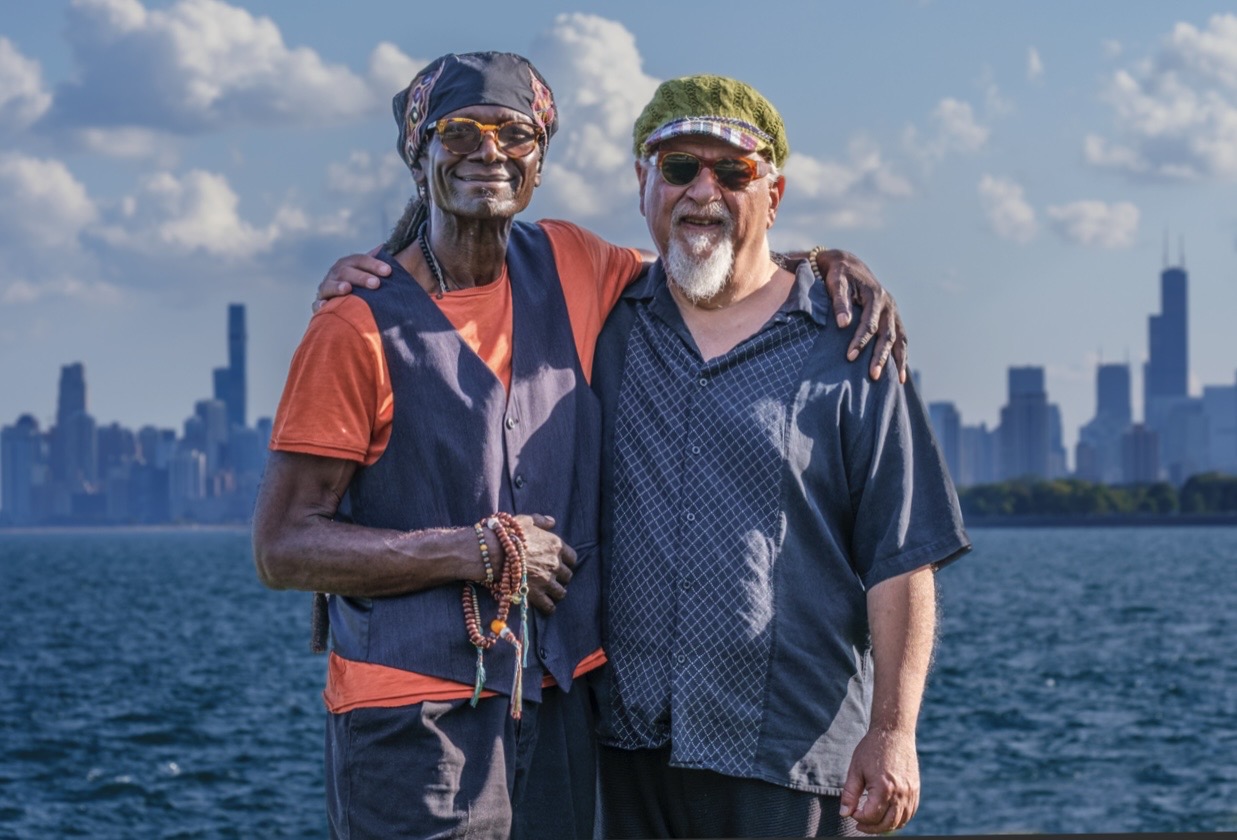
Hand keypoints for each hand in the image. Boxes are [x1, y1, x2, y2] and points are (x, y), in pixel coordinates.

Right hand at [313, 246, 390, 311]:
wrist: (342, 295)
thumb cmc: (363, 284)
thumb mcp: (371, 272)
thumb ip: (379, 265)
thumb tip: (385, 248)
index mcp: (349, 263)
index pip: (361, 260)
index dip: (374, 264)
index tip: (388, 271)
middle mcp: (336, 272)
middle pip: (347, 272)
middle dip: (361, 277)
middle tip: (375, 284)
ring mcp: (326, 286)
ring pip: (330, 285)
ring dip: (338, 287)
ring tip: (347, 288)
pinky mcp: (320, 302)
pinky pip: (317, 304)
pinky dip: (319, 305)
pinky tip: (324, 306)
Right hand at [507, 514, 575, 614]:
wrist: (494, 551)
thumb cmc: (510, 533)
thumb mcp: (526, 520)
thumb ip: (541, 521)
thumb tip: (552, 522)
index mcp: (556, 546)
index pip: (572, 558)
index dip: (567, 562)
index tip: (561, 564)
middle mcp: (555, 563)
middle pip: (567, 576)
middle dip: (561, 577)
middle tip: (553, 578)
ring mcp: (546, 580)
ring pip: (561, 591)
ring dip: (557, 592)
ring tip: (551, 593)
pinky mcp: (536, 593)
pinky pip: (549, 605)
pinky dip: (549, 607)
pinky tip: (547, 606)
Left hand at [815, 248, 908, 382]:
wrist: (849, 265)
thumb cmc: (839, 275)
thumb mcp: (836, 282)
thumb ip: (839, 302)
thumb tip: (843, 325)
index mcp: (876, 296)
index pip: (870, 324)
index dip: (860, 341)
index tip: (850, 357)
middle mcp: (889, 305)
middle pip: (888, 335)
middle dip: (880, 356)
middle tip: (872, 376)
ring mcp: (893, 312)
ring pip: (900, 338)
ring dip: (897, 360)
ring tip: (898, 381)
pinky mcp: (893, 318)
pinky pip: (901, 339)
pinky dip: (902, 355)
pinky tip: (901, 373)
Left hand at [838, 726, 920, 833]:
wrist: (894, 732)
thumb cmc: (872, 748)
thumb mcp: (855, 769)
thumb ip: (849, 794)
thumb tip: (844, 814)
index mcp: (884, 788)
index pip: (871, 816)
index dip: (859, 817)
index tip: (852, 812)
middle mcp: (900, 793)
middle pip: (887, 823)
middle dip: (871, 827)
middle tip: (859, 824)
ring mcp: (910, 792)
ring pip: (900, 821)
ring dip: (886, 826)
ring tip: (873, 822)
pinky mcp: (916, 789)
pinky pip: (910, 813)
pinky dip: (899, 819)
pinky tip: (887, 815)